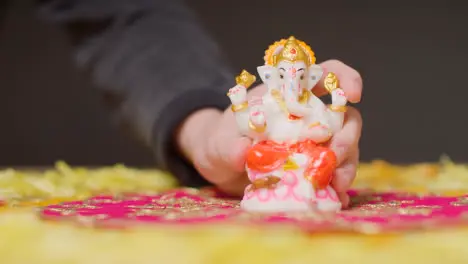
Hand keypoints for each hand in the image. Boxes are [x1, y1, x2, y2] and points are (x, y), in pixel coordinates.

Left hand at [177, 59, 362, 205]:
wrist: (218, 164)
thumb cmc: (220, 141)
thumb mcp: (219, 141)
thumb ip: (229, 145)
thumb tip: (244, 153)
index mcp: (288, 97)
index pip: (324, 74)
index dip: (343, 78)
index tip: (353, 95)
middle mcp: (307, 118)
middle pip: (343, 118)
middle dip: (346, 137)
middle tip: (334, 159)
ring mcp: (312, 145)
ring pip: (344, 149)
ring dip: (345, 166)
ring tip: (335, 185)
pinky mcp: (310, 169)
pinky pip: (332, 175)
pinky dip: (337, 188)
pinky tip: (336, 199)